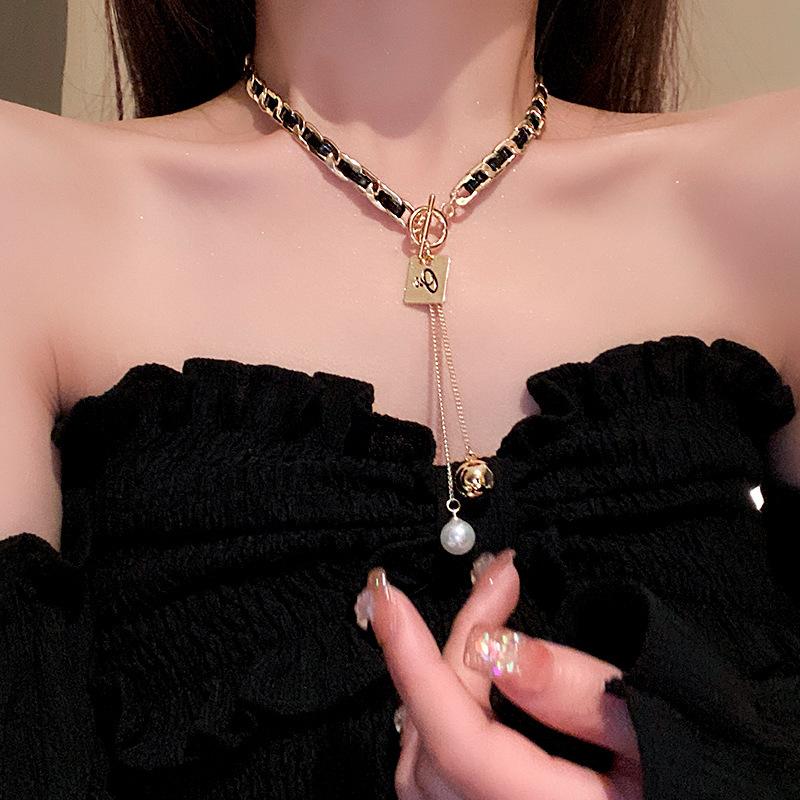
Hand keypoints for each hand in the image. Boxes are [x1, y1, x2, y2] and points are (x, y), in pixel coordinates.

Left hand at [354, 550, 642, 798]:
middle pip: (437, 738)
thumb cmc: (691, 780)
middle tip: (499, 584)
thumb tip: (495, 646)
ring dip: (441, 679)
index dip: (415, 664)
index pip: (458, 741)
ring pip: (422, 756)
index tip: (389, 597)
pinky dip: (439, 714)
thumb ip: (581, 693)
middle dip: (454, 650)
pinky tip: (468, 681)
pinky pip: (432, 773)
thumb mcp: (657, 734)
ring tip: (486, 619)